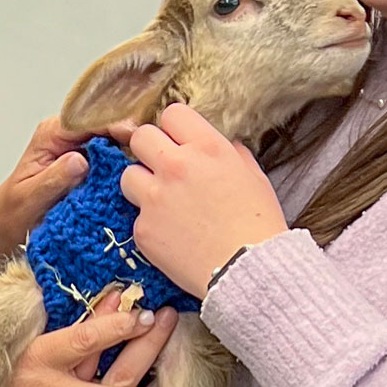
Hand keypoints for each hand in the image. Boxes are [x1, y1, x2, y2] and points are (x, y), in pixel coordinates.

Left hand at [0, 115, 140, 250]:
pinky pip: (113, 158)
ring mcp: (81, 148)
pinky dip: (126, 167)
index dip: (114, 126)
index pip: (89, 120)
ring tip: (153, 165)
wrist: (8, 223)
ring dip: (132, 152)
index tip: (135, 138)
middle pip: (107, 126)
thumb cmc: (14, 210)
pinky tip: (142, 177)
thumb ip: (54, 178)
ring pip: (114, 141)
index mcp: (52, 134)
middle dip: (130, 137)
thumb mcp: (31, 197)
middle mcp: (69, 135)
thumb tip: (80, 160)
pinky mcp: (90, 163)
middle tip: (153, 154)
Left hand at [120, 104, 289, 296]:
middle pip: (141, 137)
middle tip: (162, 167)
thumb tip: (219, 145)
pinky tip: (172, 234)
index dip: (174, 129)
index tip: (178, 142)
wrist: (250, 272)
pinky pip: (136, 215)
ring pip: (127, 175)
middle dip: (150, 149)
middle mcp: (176, 166)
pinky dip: (151, 223)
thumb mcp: (253, 176)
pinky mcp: (143, 229)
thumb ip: (229, 153)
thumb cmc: (259, 225)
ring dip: (142, 184)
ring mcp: (155, 198)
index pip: (172, 114)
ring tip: (162, 202)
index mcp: (207, 148)